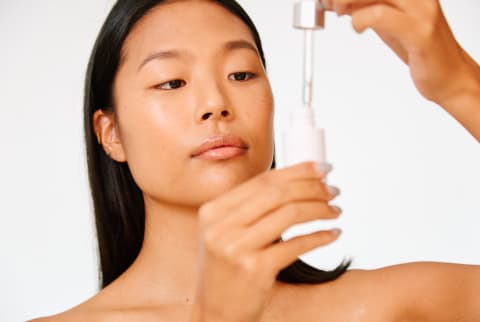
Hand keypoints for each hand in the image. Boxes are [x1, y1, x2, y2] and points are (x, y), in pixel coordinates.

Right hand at [190, 162, 340, 321]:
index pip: (263, 180)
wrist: (217, 312)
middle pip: (277, 193)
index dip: (298, 170)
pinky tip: (333, 234)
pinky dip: (320, 237)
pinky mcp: (255, 270)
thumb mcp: (225, 234)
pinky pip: (296, 246)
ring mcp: (236, 248)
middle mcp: (221, 226)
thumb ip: (249, 208)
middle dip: (312, 187)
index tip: (322, 168)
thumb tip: (296, 181)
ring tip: (335, 210)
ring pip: (289, 214)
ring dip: (319, 209)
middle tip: (334, 190)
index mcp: (213, 211)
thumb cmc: (227, 270)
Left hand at [322, 0, 479, 105]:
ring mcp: (421, 10)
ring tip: (340, 12)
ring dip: (347, 0)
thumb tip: (341, 2)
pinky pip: (381, 15)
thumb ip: (368, 8)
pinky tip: (358, 28)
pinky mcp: (419, 31)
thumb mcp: (389, 22)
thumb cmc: (420, 48)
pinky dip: (361, 19)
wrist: (449, 74)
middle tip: (331, 4)